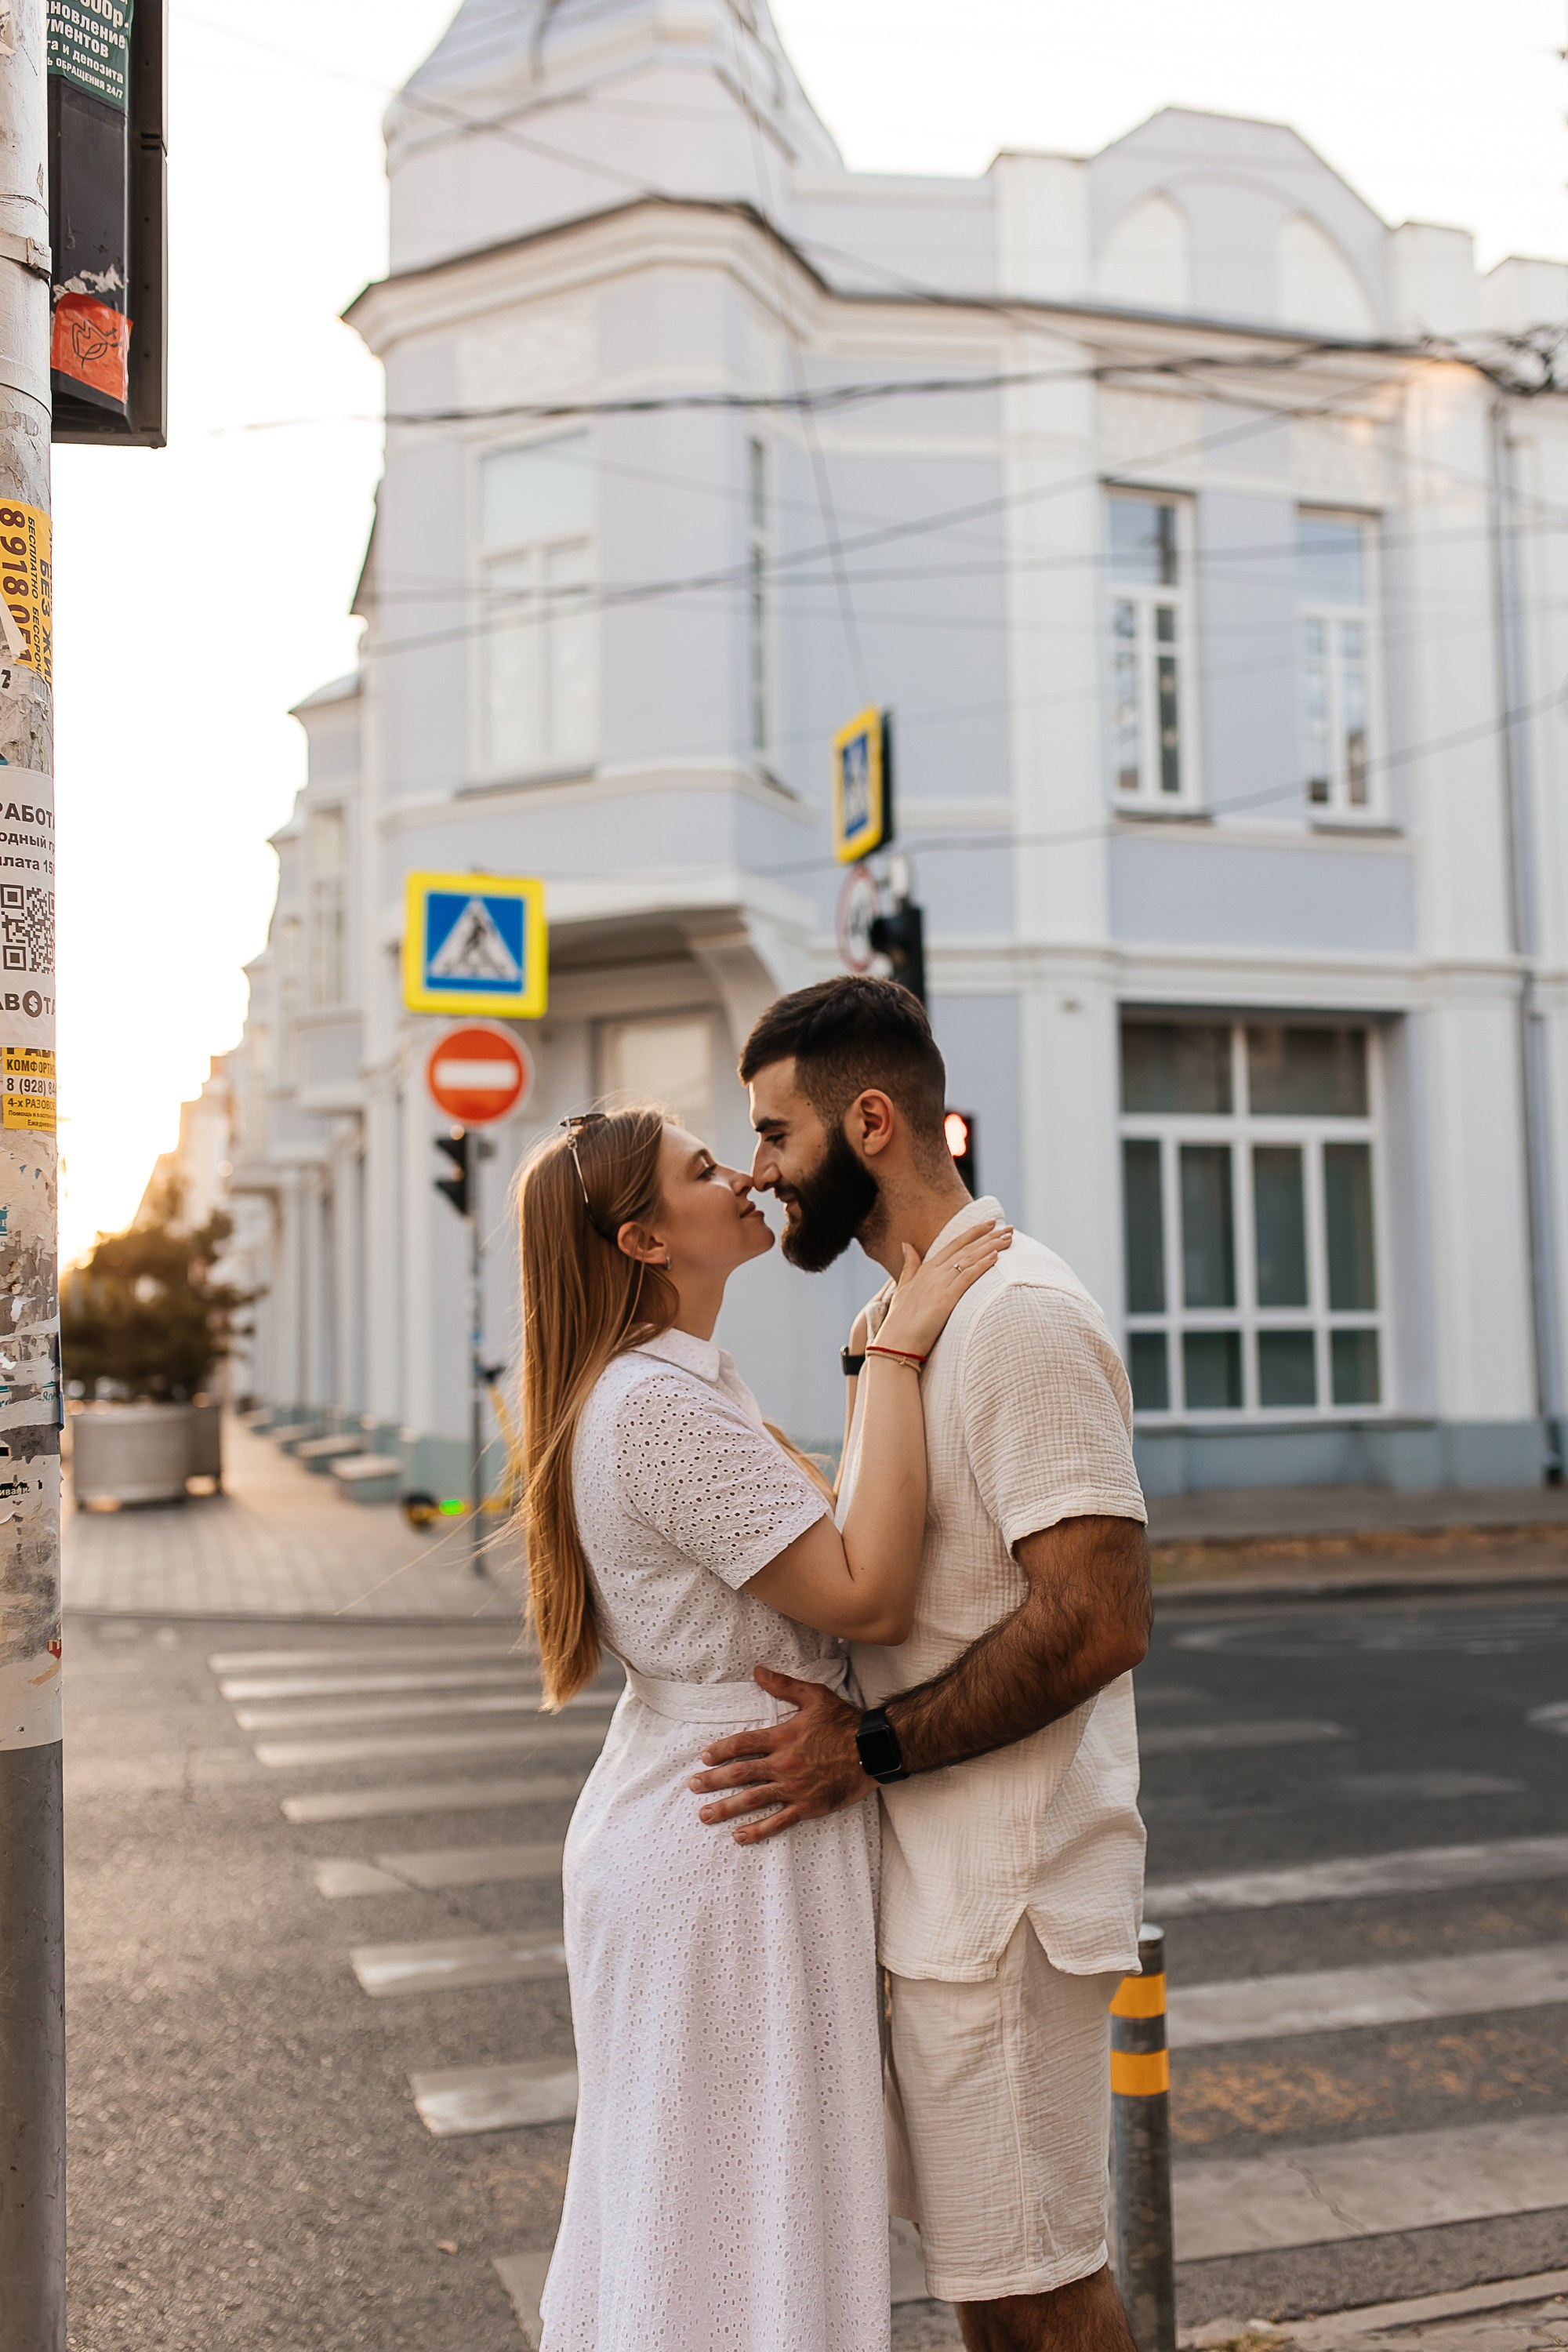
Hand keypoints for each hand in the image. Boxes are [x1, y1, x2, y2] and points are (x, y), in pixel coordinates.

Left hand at [689, 1667, 872, 1843]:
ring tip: (705, 1815)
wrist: (874, 1750)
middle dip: (714, 1781)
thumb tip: (758, 1671)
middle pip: (741, 1773)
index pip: (743, 1744)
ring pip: (753, 1800)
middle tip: (693, 1786)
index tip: (705, 1758)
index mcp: (783, 1737)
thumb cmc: (845, 1722)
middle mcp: (784, 1764)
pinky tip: (739, 1836)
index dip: (721, 1751)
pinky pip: (778, 1821)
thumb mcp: (815, 1696)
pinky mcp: (807, 1806)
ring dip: (726, 1808)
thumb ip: (784, 1685)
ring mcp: (794, 1787)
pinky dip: (758, 1830)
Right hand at [876, 1219, 1011, 1359]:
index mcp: (925, 1269)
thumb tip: (906, 1245)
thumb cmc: (900, 1321)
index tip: (990, 1223)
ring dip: (991, 1247)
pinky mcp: (945, 1299)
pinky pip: (967, 1277)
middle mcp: (933, 1273)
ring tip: (1009, 1238)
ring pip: (970, 1259)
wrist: (896, 1343)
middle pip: (966, 1248)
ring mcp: (939, 1285)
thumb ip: (909, 1266)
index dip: (973, 1232)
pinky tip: (996, 1256)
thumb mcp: (903, 1288)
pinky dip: (982, 1265)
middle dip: (989, 1236)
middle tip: (1009, 1228)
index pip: (954, 1244)